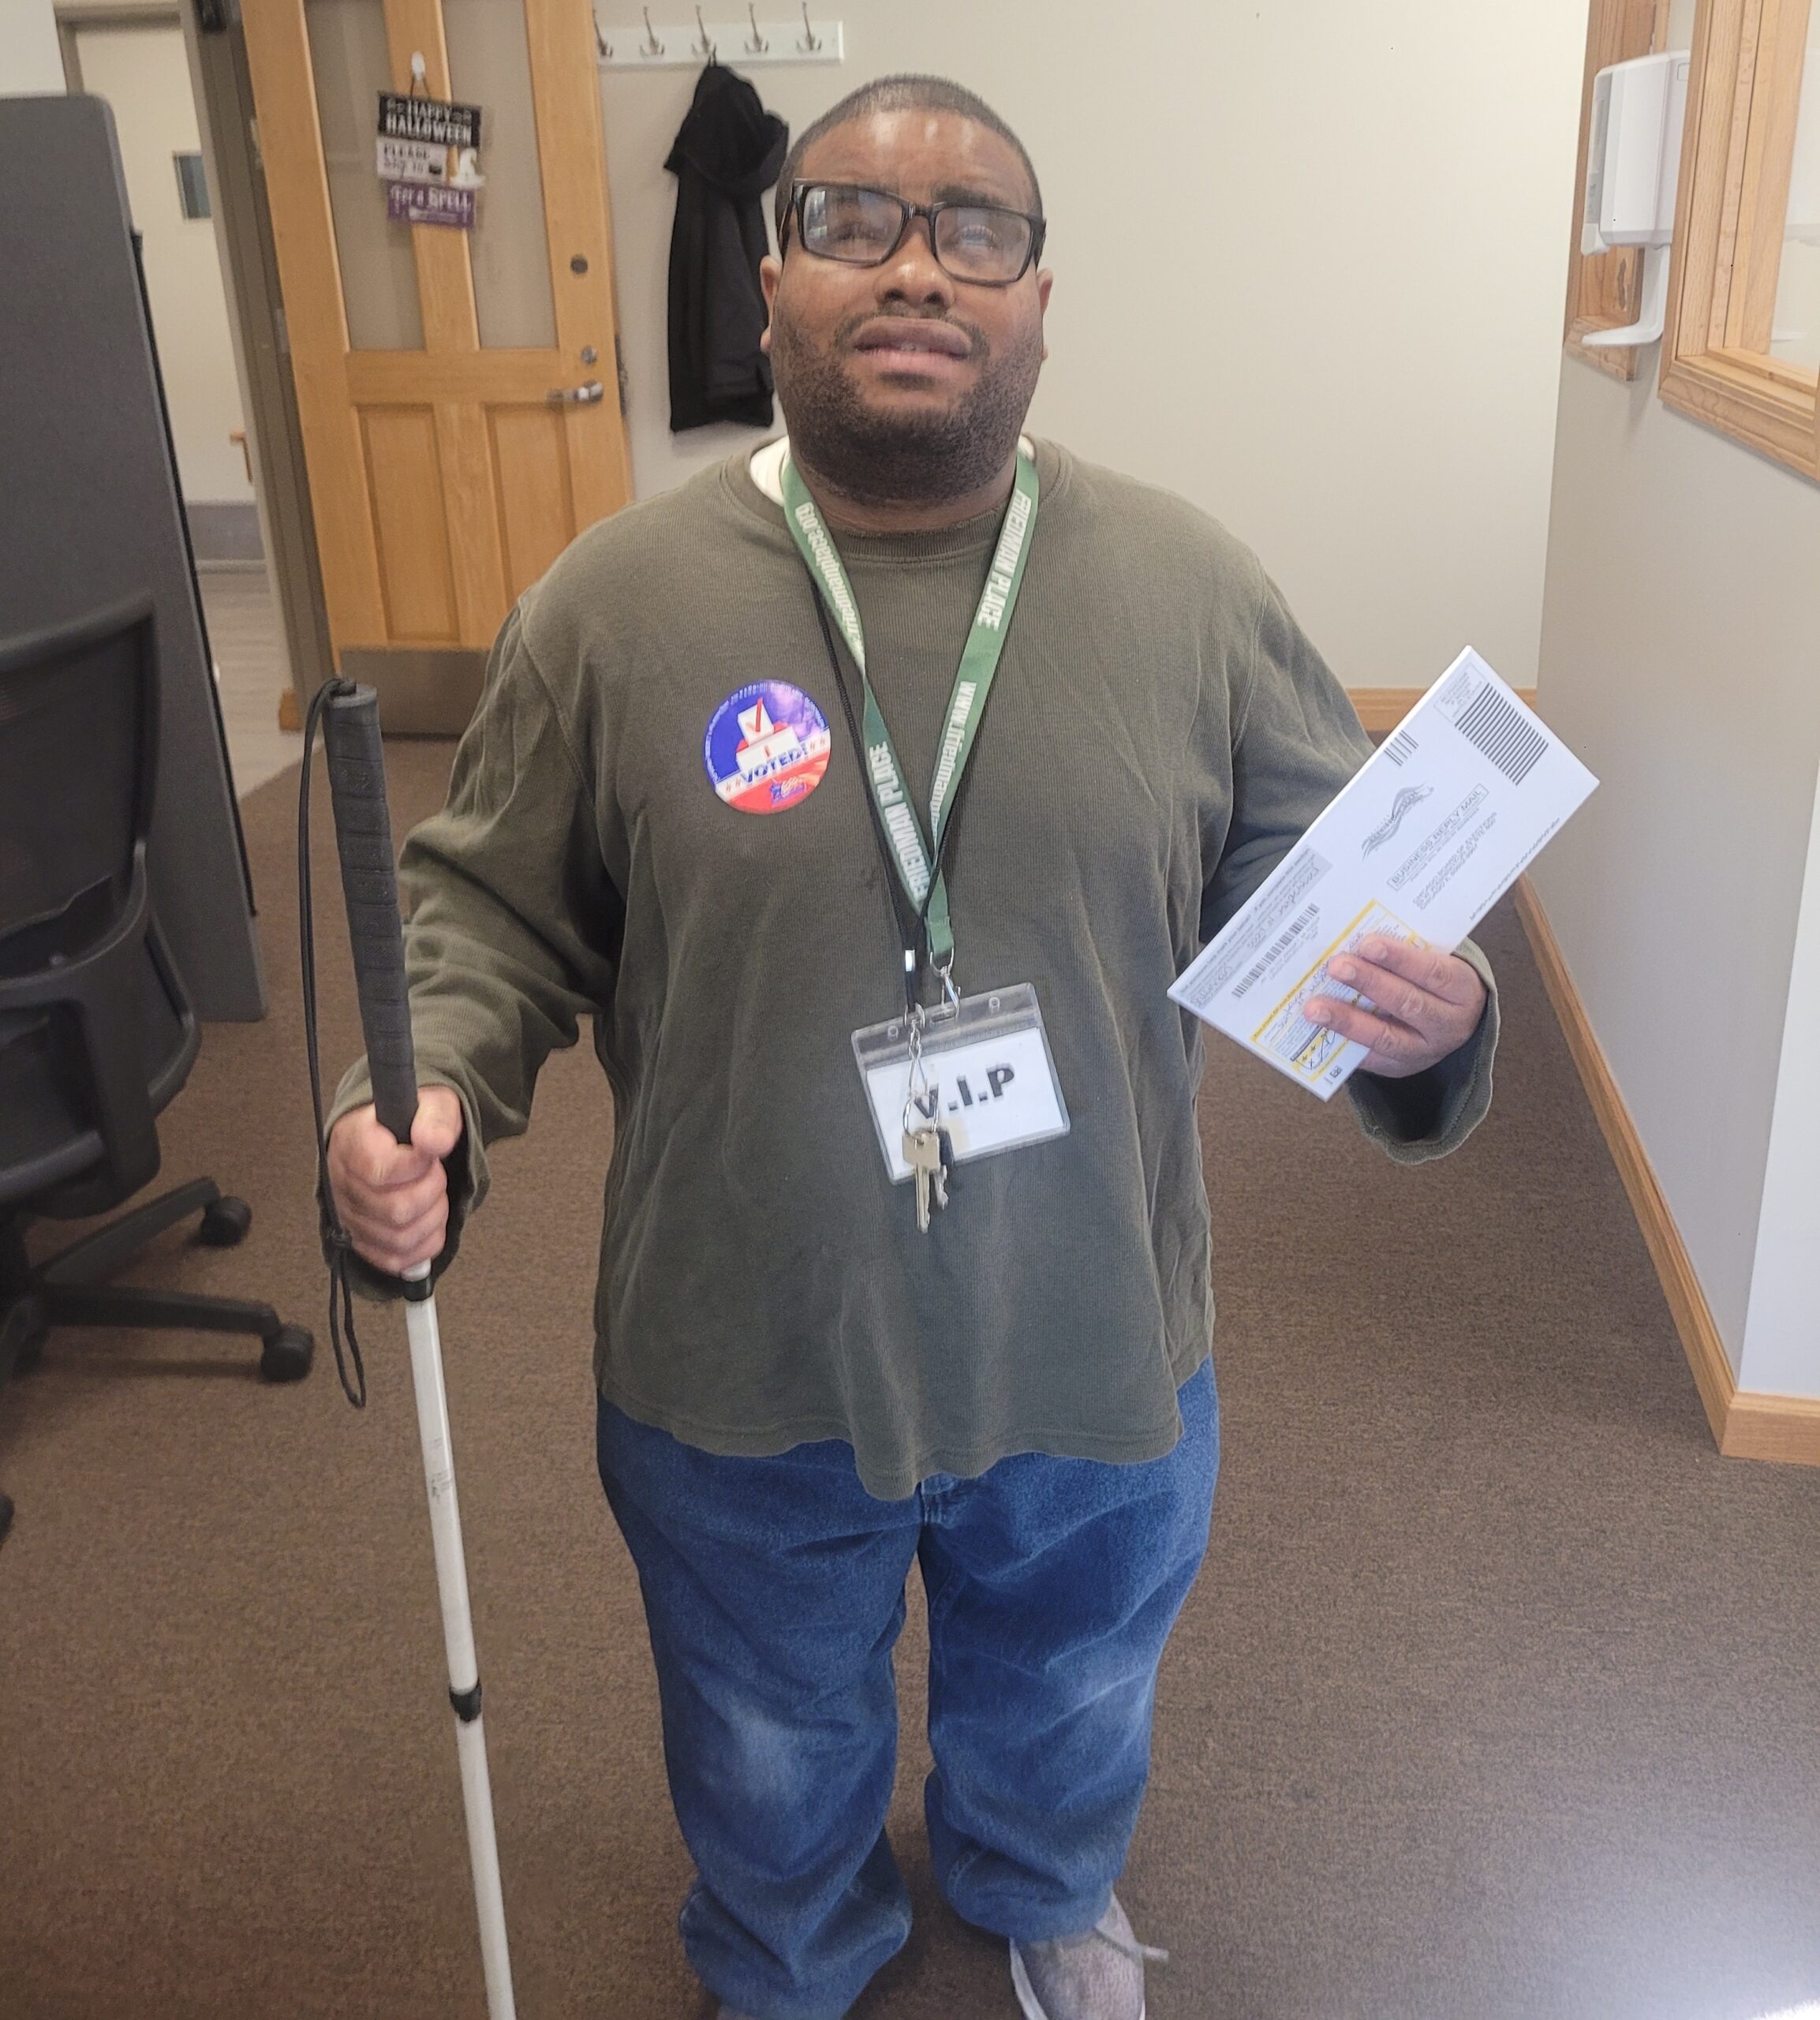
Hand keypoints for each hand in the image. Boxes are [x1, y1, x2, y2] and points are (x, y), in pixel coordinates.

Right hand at [326, 1086, 463, 1274]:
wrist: (393, 1135)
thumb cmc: (411, 1121)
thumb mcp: (431, 1104)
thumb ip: (435, 1118)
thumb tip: (434, 1141)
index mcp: (352, 1143)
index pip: (381, 1172)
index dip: (418, 1166)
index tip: (430, 1152)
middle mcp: (343, 1183)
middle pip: (396, 1210)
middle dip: (431, 1191)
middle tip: (433, 1172)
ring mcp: (350, 1215)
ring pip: (399, 1239)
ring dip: (432, 1217)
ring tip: (432, 1192)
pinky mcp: (362, 1240)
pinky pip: (396, 1259)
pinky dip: (424, 1244)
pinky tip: (429, 1219)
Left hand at [1304, 938, 1485, 1078]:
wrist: (1453, 1022)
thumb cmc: (1434, 981)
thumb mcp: (1435, 962)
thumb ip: (1406, 953)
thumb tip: (1355, 939)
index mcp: (1462, 989)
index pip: (1433, 972)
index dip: (1400, 959)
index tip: (1367, 943)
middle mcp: (1448, 1024)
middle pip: (1407, 1003)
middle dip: (1369, 983)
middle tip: (1335, 966)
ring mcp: (1425, 1051)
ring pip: (1386, 1037)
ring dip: (1347, 1020)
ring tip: (1315, 1007)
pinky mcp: (1400, 1068)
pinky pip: (1370, 1059)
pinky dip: (1344, 1044)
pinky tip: (1319, 1031)